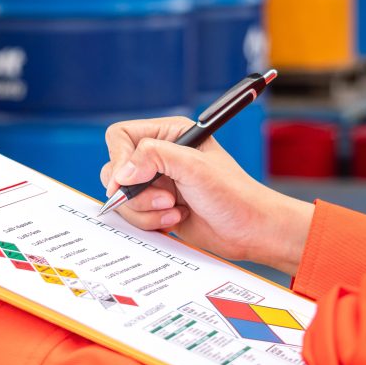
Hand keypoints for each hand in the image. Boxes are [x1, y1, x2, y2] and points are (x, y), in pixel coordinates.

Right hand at [100, 118, 314, 273]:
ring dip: (146, 210)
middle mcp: (161, 156)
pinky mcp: (157, 207)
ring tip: (175, 211)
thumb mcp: (194, 167)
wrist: (250, 230)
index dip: (118, 159)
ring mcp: (157, 183)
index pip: (121, 137)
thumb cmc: (234, 194)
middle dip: (137, 192)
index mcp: (170, 134)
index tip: (125, 182)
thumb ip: (154, 157)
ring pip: (123, 196)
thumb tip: (121, 173)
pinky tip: (176, 220)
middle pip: (116, 170)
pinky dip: (150, 222)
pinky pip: (133, 214)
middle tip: (165, 199)